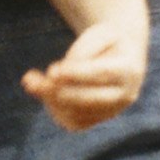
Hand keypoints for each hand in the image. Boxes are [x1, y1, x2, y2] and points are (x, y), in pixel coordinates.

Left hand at [24, 14, 147, 130]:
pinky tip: (42, 90)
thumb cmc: (105, 43)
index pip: (103, 74)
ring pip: (78, 113)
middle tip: (30, 80)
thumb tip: (54, 76)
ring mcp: (112, 111)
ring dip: (50, 98)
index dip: (77, 73)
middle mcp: (125, 95)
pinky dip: (54, 108)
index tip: (52, 70)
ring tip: (30, 79)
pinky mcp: (97, 120)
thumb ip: (80, 53)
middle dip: (59, 92)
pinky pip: (73, 122)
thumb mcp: (97, 36)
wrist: (120, 57)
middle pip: (92, 100)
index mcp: (129, 70)